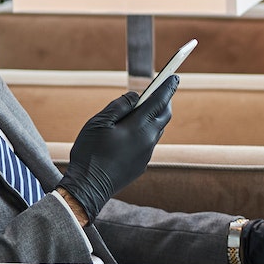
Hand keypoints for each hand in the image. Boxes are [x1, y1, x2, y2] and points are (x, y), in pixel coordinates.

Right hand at [56, 76, 177, 218]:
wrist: (88, 187)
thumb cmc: (90, 152)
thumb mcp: (99, 122)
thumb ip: (119, 106)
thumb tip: (135, 97)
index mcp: (139, 127)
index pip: (159, 101)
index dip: (168, 87)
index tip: (175, 76)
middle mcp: (148, 140)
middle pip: (164, 115)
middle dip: (166, 100)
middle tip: (164, 89)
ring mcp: (146, 154)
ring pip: (157, 130)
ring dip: (155, 117)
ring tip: (147, 108)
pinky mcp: (141, 165)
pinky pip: (148, 143)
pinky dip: (146, 131)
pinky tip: (135, 130)